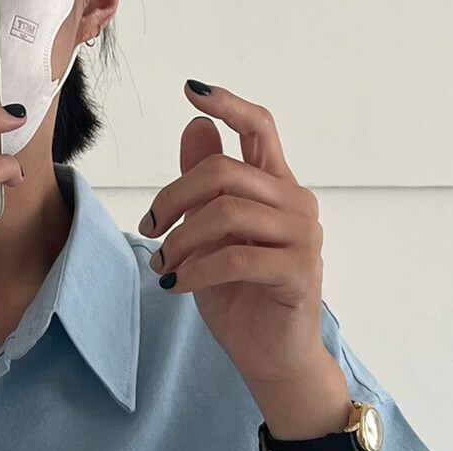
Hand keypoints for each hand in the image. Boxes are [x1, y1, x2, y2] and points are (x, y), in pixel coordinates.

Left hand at [140, 81, 333, 388]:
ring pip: (227, 213)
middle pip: (225, 172)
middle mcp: (296, 204)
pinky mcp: (299, 272)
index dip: (227, 104)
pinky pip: (236, 258)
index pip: (260, 128)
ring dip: (181, 240)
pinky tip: (175, 287)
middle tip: (149, 229)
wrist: (271, 359)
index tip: (191, 90)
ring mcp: (303, 236)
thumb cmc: (241, 300)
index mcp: (277, 188)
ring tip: (163, 266)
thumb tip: (194, 127)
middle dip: (174, 197)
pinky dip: (196, 271)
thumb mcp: (210, 239)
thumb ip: (204, 189)